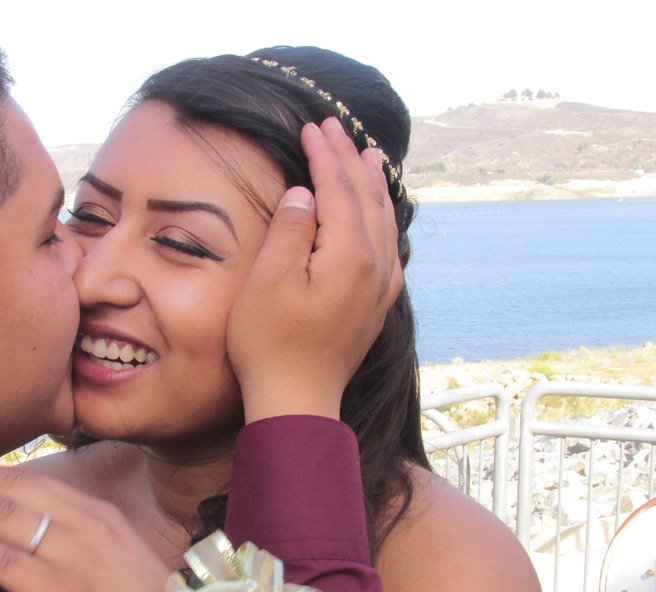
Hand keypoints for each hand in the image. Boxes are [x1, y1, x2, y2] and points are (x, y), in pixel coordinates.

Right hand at [226, 118, 402, 421]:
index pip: (339, 189)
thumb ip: (289, 230)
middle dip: (349, 159)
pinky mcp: (377, 303)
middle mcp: (376, 266)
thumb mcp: (267, 282)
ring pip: (384, 218)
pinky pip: (388, 243)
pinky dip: (381, 215)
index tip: (311, 126)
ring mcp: (381, 286)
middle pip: (366, 197)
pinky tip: (376, 211)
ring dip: (371, 183)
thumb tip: (304, 194)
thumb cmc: (270, 344)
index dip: (324, 155)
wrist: (296, 400)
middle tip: (334, 126)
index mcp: (350, 256)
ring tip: (366, 155)